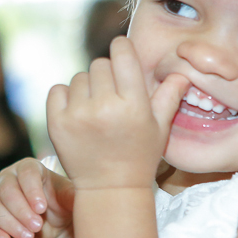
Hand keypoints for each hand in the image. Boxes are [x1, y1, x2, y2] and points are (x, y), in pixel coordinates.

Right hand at [0, 158, 75, 237]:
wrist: (56, 228)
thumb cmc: (65, 206)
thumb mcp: (71, 200)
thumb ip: (72, 195)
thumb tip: (79, 192)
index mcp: (30, 168)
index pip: (26, 173)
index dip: (32, 190)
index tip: (42, 208)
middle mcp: (9, 179)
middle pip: (6, 190)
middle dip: (21, 210)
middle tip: (38, 227)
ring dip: (10, 223)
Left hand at [47, 37, 189, 190]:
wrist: (109, 189)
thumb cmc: (139, 157)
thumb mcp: (159, 127)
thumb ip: (169, 96)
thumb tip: (180, 72)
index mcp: (132, 104)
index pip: (122, 54)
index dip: (121, 49)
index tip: (122, 54)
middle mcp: (104, 107)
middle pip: (100, 64)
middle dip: (107, 74)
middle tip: (112, 95)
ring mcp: (77, 115)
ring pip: (79, 77)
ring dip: (87, 88)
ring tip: (96, 109)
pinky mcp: (56, 123)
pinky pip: (57, 90)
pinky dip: (65, 96)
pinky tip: (78, 112)